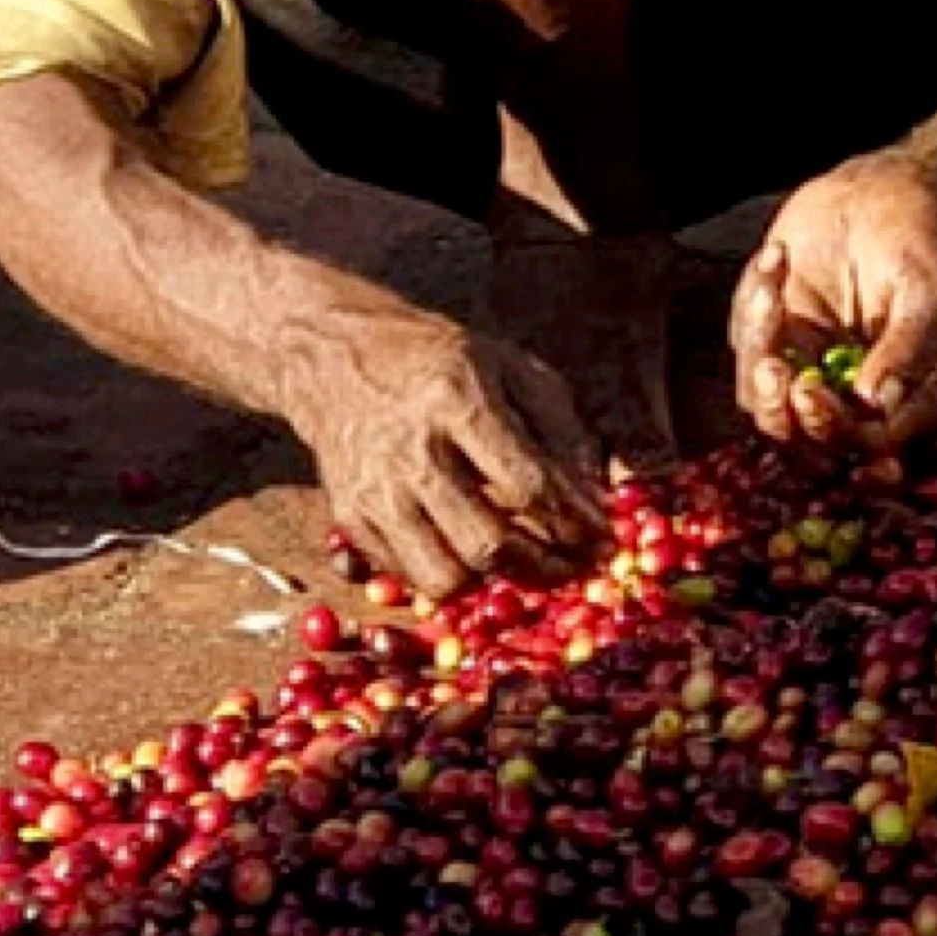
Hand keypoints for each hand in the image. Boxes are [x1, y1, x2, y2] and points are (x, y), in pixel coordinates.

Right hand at [286, 302, 607, 599]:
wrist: (333, 354)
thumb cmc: (438, 361)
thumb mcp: (511, 368)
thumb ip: (562, 429)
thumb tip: (596, 499)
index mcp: (456, 399)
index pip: (529, 485)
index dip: (575, 524)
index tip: (603, 541)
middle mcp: (411, 449)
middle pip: (488, 542)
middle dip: (546, 568)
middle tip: (573, 566)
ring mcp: (375, 489)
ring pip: (446, 576)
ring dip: (495, 581)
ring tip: (521, 560)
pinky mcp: (351, 515)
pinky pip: (411, 577)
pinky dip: (452, 576)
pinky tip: (473, 551)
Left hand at [731, 153, 936, 449]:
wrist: (887, 189)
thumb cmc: (921, 241)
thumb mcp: (931, 290)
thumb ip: (909, 349)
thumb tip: (877, 403)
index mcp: (906, 398)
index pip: (868, 447)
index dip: (837, 435)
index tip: (812, 396)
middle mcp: (856, 398)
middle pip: (807, 450)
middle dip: (784, 420)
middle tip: (778, 369)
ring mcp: (810, 371)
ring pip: (765, 410)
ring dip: (758, 359)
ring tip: (773, 292)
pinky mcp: (776, 340)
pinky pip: (747, 350)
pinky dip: (753, 309)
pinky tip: (779, 258)